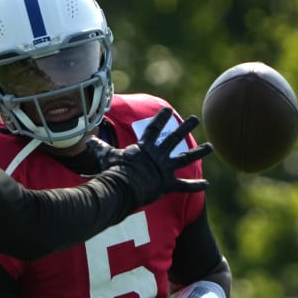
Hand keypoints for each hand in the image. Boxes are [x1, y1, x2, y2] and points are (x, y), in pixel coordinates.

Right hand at [86, 107, 212, 205]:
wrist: (122, 188)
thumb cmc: (113, 171)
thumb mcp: (105, 156)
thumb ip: (99, 147)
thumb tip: (87, 139)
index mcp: (144, 148)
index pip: (153, 129)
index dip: (161, 119)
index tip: (168, 110)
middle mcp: (157, 155)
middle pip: (174, 138)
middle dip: (185, 127)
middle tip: (195, 118)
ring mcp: (164, 169)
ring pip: (185, 158)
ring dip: (199, 152)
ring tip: (210, 147)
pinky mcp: (167, 184)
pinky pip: (184, 186)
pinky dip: (195, 185)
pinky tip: (207, 184)